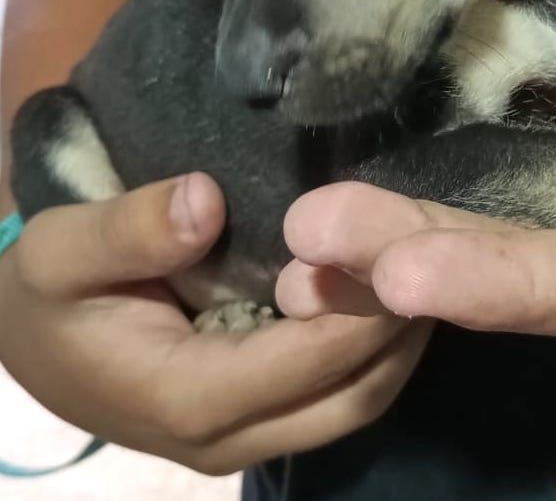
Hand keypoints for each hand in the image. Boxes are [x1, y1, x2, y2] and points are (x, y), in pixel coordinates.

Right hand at [0, 173, 429, 474]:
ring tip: (421, 271)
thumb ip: (131, 230)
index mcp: (186, 398)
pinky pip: (333, 399)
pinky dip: (371, 353)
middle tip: (430, 256)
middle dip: (398, 330)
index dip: (363, 305)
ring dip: (395, 345)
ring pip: (352, 406)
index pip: (308, 359)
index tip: (404, 243)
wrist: (31, 337)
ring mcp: (242, 440)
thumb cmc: (49, 293)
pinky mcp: (251, 424)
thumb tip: (205, 200)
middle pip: (349, 397)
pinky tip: (385, 295)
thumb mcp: (62, 249)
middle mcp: (226, 437)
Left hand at [277, 172, 555, 500]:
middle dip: (408, 249)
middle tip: (307, 238)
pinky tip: (401, 169)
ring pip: (507, 211)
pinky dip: (467, 175)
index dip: (495, 284)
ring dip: (413, 215)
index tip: (400, 278)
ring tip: (317, 217)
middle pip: (506, 255)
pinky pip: (537, 171)